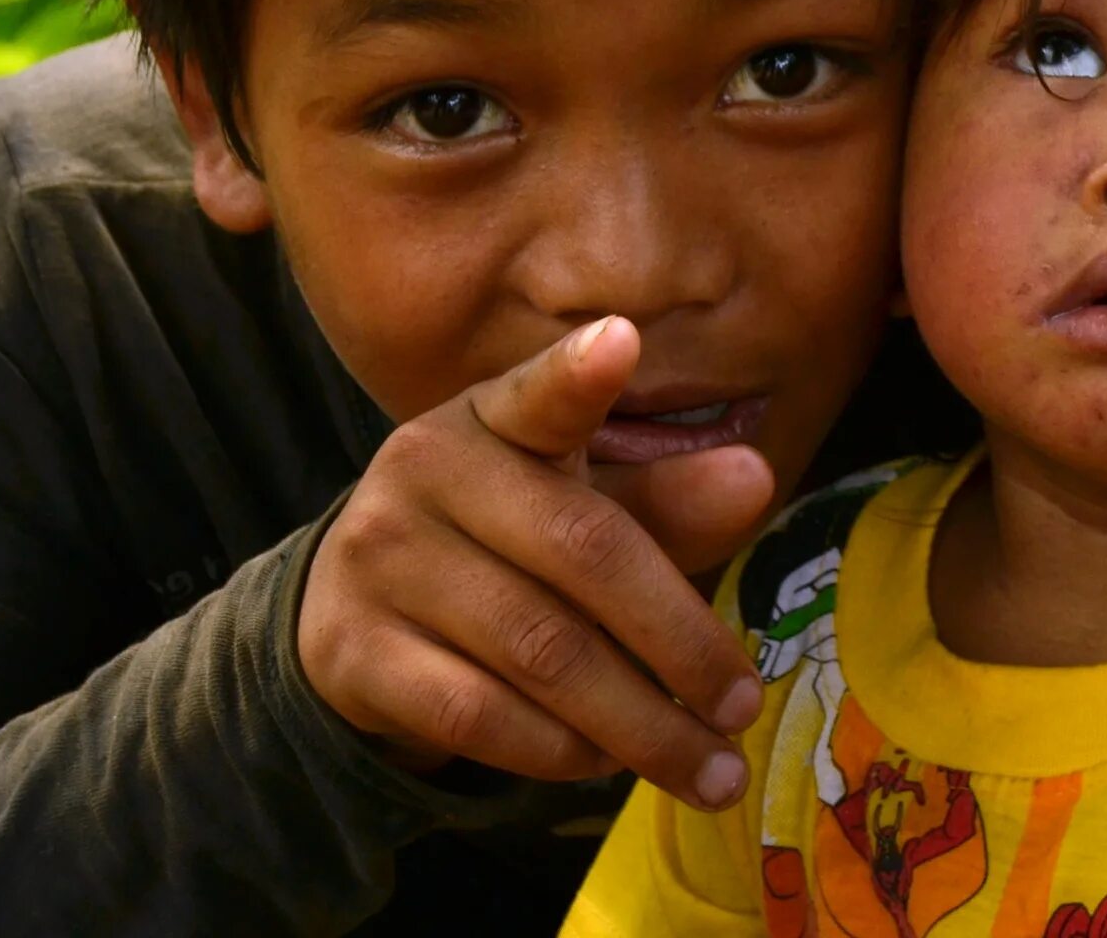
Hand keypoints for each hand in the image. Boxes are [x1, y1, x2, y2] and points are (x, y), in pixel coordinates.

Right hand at [296, 317, 775, 807]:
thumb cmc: (502, 545)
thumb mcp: (577, 506)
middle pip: (582, 552)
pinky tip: (609, 764)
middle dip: (680, 643)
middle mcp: (426, 471)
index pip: (539, 394)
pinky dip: (560, 749)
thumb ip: (665, 500)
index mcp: (491, 417)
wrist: (354, 614)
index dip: (577, 374)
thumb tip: (754, 479)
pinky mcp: (352, 653)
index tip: (621, 341)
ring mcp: (380, 561)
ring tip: (709, 765)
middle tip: (743, 707)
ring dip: (639, 724)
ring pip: (539, 651)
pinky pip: (480, 715)